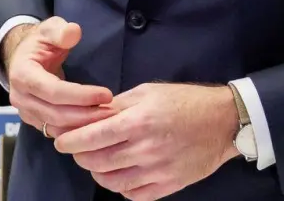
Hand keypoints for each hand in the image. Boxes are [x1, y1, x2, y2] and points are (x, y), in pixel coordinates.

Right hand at [3, 17, 114, 138]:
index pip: (53, 91)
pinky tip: (95, 127)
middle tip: (114, 112)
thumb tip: (74, 32)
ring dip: (83, 127)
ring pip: (56, 128)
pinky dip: (76, 132)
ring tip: (108, 120)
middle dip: (87, 115)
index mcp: (22, 74)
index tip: (107, 94)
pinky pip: (56, 132)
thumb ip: (61, 31)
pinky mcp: (34, 122)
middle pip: (56, 114)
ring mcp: (25, 112)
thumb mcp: (49, 30)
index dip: (81, 96)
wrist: (23, 58)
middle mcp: (20, 97)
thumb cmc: (40, 44)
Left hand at [55, 82, 239, 200]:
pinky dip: (121, 188)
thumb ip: (116, 106)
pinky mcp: (170, 185)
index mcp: (138, 121)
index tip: (60, 141)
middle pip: (98, 161)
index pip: (92, 136)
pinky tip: (119, 175)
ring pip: (113, 182)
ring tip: (95, 162)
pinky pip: (135, 195)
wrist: (223, 121)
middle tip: (76, 150)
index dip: (70, 141)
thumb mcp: (146, 93)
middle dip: (80, 157)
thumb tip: (87, 114)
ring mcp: (159, 170)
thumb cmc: (183, 101)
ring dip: (97, 173)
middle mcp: (146, 149)